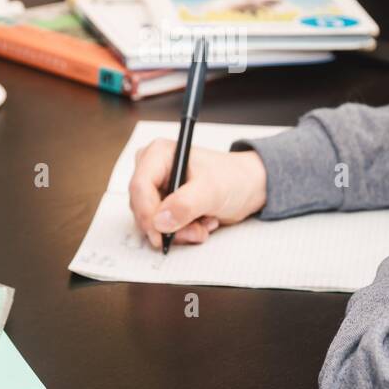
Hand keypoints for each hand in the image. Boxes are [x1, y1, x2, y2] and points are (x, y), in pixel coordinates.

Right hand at [129, 140, 267, 249]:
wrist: (248, 187)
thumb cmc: (233, 177)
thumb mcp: (212, 189)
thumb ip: (185, 204)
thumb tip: (160, 221)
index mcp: (159, 154)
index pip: (139, 186)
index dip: (147, 213)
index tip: (160, 234)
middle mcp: (153, 170)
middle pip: (142, 207)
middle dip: (168, 225)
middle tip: (195, 231)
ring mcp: (158, 189)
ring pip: (152, 222)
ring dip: (179, 231)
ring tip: (203, 225)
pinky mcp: (165, 205)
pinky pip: (162, 228)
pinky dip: (182, 232)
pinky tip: (201, 224)